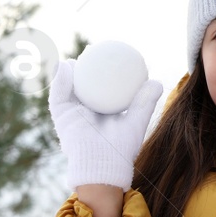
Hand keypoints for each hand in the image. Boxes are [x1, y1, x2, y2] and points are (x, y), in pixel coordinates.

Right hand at [47, 59, 164, 191]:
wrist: (103, 165)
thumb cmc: (121, 149)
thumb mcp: (136, 121)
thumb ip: (145, 102)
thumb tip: (156, 81)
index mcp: (100, 112)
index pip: (100, 87)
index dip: (103, 71)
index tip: (110, 56)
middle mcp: (83, 112)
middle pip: (81, 84)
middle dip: (83, 67)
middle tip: (92, 51)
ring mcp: (70, 114)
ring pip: (66, 87)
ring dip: (67, 70)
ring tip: (74, 57)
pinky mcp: (60, 117)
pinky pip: (59, 94)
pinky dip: (61, 79)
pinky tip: (66, 65)